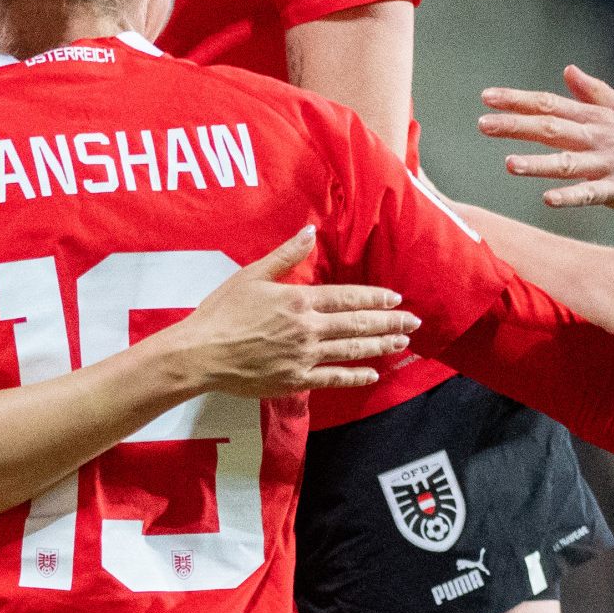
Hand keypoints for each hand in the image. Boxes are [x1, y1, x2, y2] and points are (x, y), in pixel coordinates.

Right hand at [169, 231, 418, 396]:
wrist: (200, 354)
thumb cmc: (221, 312)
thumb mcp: (251, 275)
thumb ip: (285, 256)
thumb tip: (309, 232)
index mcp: (299, 300)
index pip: (348, 297)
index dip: (375, 298)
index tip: (396, 298)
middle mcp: (308, 328)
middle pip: (358, 324)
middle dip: (389, 322)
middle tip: (414, 322)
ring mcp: (304, 356)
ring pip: (352, 350)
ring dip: (381, 345)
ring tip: (402, 343)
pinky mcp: (295, 380)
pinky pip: (333, 378)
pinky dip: (356, 376)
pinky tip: (373, 373)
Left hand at [477, 66, 613, 218]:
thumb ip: (595, 92)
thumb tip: (568, 71)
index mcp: (598, 118)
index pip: (551, 105)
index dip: (518, 101)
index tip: (487, 98)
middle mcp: (600, 137)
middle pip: (552, 128)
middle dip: (515, 125)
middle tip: (482, 124)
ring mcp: (610, 164)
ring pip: (568, 162)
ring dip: (537, 163)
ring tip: (508, 163)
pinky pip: (592, 193)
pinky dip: (570, 196)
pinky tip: (547, 199)